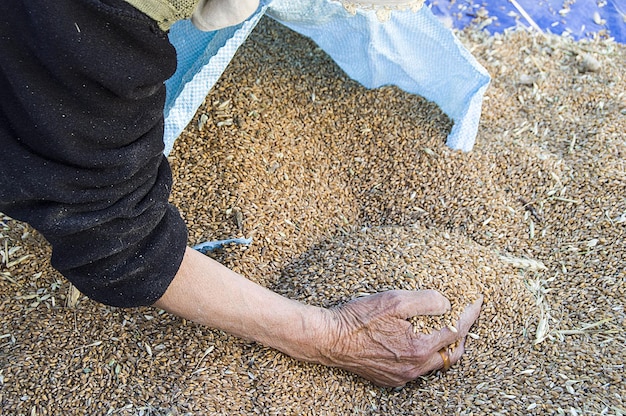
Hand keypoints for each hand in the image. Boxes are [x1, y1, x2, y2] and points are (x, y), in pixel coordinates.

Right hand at [315, 290, 482, 386]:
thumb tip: (446, 304)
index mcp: (419, 348)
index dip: (470, 314)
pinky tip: (415, 339)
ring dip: (441, 346)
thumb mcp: (394, 300)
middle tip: (462, 316)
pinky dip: (422, 354)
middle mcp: (413, 368)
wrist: (328, 339)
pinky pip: (416, 369)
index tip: (477, 301)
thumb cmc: (358, 319)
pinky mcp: (389, 378)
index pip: (457, 331)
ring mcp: (401, 376)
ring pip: (434, 363)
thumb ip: (426, 301)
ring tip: (440, 326)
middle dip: (461, 334)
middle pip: (452, 354)